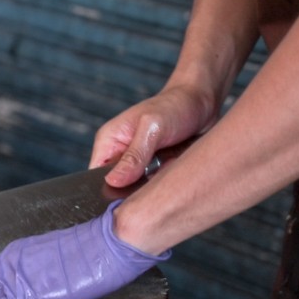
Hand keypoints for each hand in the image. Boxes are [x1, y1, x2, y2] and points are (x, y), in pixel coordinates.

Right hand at [90, 86, 214, 187]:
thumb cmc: (175, 106)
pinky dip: (166, 185)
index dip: (106, 191)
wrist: (203, 102)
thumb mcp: (152, 129)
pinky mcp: (155, 170)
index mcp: (109, 142)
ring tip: (169, 169)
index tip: (126, 196)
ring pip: (137, 191)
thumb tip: (112, 181)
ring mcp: (138, 164)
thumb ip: (134, 156)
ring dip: (154, 187)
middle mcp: (120, 155)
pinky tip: (175, 174)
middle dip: (134, 191)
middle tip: (155, 180)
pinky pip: (155, 188)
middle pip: (116, 187)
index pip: (95, 177)